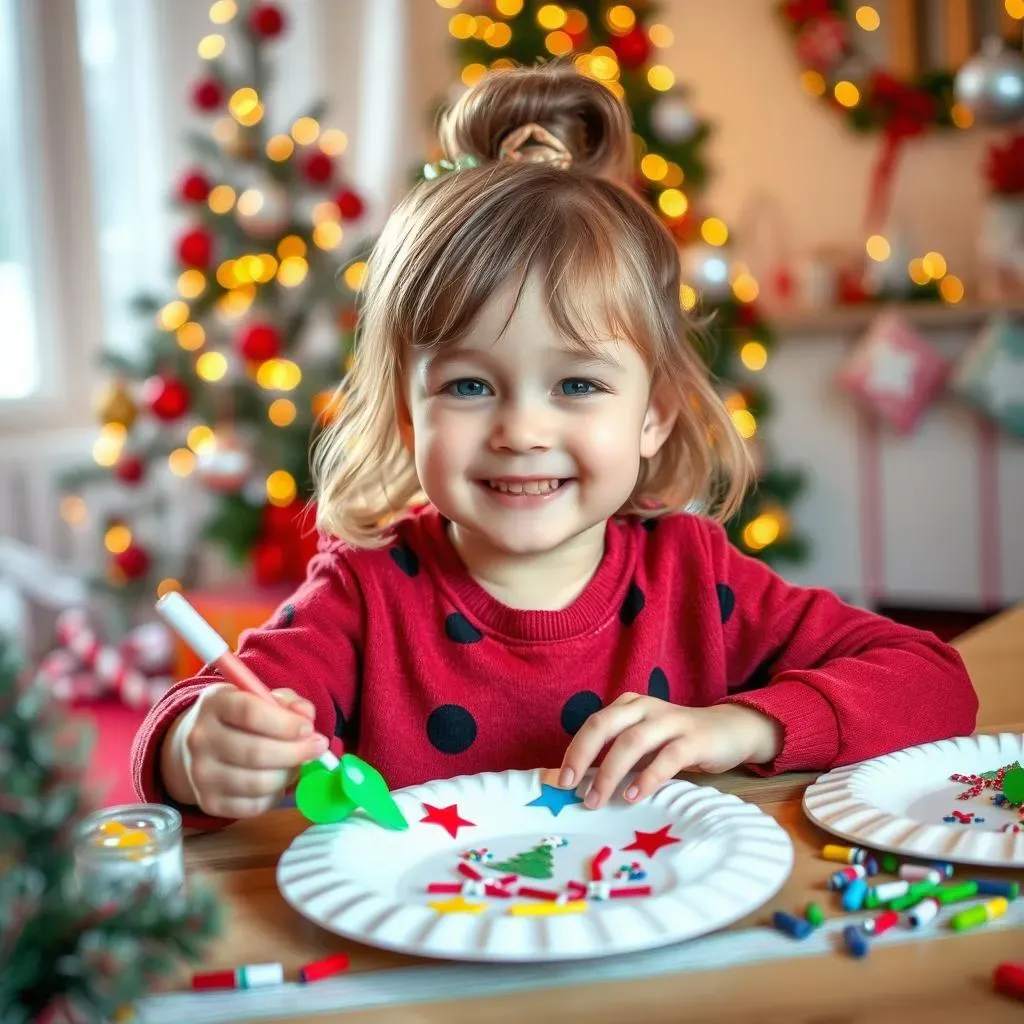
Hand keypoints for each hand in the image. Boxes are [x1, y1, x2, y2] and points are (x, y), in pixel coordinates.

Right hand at [161, 684, 327, 817]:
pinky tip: (279, 780)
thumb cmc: (239, 718)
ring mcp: (201, 774)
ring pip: (258, 783)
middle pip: (256, 752)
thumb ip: (288, 702)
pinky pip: (254, 806)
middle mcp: (201, 739)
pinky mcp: (209, 802)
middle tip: (318, 747)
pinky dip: (276, 795)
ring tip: (298, 763)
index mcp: (215, 704)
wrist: (198, 747)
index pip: (250, 713)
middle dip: (296, 752)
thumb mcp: (260, 697)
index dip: (286, 723)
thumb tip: (307, 717)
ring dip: (289, 774)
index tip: (308, 728)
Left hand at [557, 695, 782, 809]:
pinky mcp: (694, 740)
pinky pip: (667, 757)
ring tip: (596, 800)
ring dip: (610, 772)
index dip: (573, 751)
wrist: (729, 731)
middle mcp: (645, 708)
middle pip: (604, 725)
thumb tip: (570, 782)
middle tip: (570, 787)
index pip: (593, 724)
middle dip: (582, 756)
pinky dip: (647, 777)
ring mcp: (670, 721)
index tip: (558, 781)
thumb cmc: (676, 742)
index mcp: (628, 706)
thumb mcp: (642, 746)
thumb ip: (611, 758)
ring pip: (632, 741)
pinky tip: (633, 796)